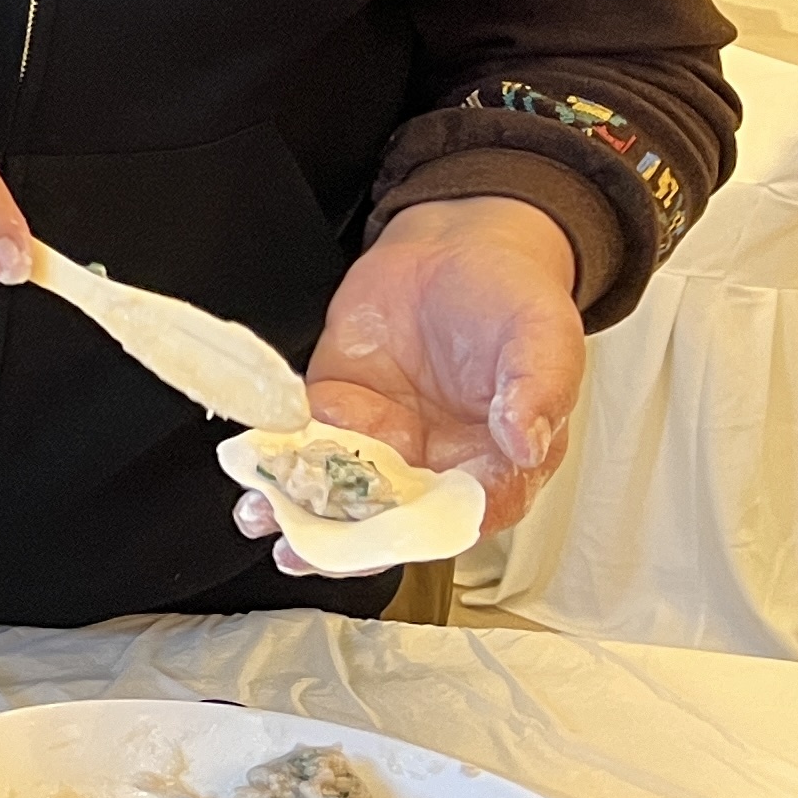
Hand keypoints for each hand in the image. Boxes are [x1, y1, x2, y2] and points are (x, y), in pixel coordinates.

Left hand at [243, 196, 581, 572]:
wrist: (459, 247)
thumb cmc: (514, 300)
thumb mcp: (546, 338)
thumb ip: (539, 392)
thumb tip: (526, 442)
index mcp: (497, 464)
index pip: (463, 516)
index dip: (425, 533)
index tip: (389, 539)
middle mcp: (434, 462)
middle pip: (389, 519)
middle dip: (343, 542)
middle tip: (301, 551)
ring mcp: (382, 437)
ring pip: (337, 490)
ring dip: (296, 508)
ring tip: (261, 516)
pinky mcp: (337, 402)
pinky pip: (303, 438)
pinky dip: (275, 454)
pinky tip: (252, 463)